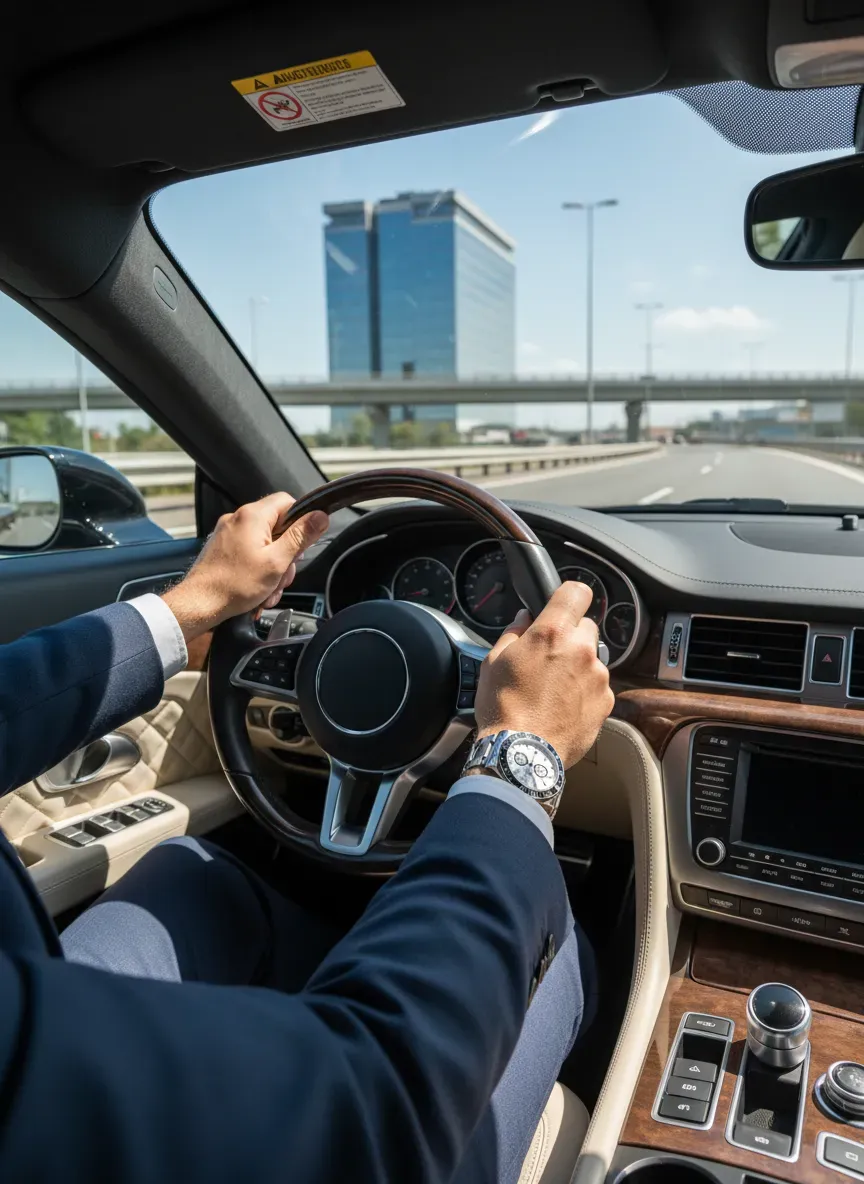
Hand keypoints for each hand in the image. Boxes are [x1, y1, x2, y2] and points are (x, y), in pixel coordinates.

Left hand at [162, 493, 328, 641]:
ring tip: (269, 589)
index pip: (288, 501)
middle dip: (286, 553)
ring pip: (265, 543)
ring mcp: (228, 533)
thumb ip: (300, 537)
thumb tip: (320, 516)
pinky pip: (250, 552)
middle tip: (283, 574)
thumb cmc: (234, 585)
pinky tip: (258, 589)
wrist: (199, 604)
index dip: (301, 520)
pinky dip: (259, 569)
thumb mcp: (277, 561)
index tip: (304, 542)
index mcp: (253, 516)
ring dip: (274, 566)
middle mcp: (238, 519)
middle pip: (278, 526)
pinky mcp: (223, 547)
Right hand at [473, 582, 613, 767]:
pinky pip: (598, 687)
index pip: (576, 592)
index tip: (564, 605)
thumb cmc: (504, 708)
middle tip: (549, 658)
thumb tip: (524, 618)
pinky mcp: (606, 702)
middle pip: (586, 628)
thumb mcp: (493, 662)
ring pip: (593, 659)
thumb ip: (513, 632)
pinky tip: (563, 706)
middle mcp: (581, 650)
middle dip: (570, 637)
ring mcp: (598, 677)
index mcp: (552, 633)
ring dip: (578, 667)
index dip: (569, 596)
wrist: (522, 754)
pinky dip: (585, 692)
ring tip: (554, 690)